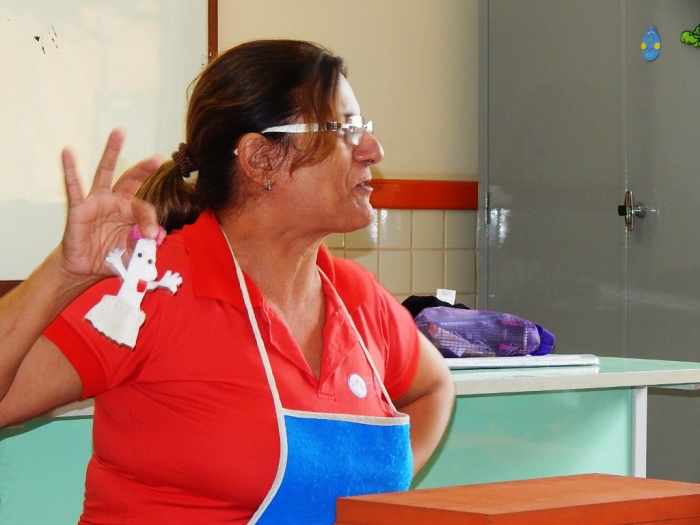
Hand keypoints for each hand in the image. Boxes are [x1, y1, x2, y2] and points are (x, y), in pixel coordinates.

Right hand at [58, 128, 161, 284]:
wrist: (85, 268)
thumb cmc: (111, 257)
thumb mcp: (133, 254)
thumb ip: (145, 245)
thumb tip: (156, 235)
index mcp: (131, 212)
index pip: (145, 210)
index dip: (150, 223)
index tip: (151, 237)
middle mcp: (115, 202)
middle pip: (131, 179)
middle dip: (144, 169)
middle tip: (157, 158)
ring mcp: (97, 202)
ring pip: (105, 173)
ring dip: (112, 152)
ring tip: (119, 132)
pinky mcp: (78, 208)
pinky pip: (74, 188)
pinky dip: (70, 170)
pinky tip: (68, 152)